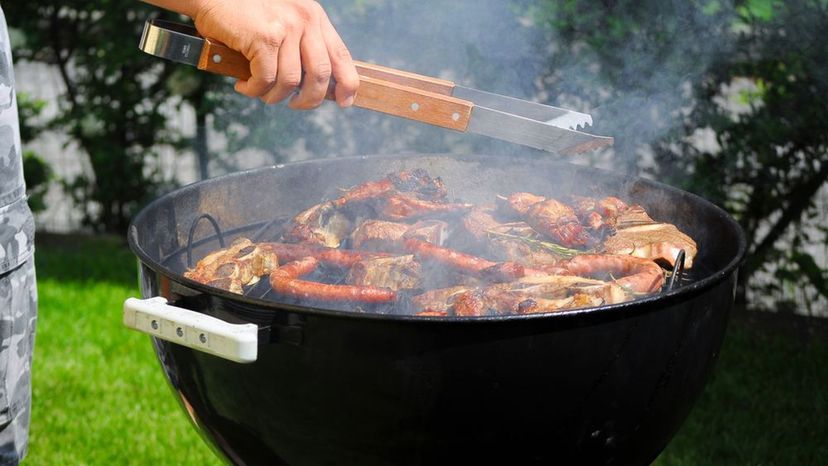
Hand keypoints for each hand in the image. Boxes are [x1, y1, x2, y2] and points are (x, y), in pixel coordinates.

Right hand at [151, 0, 358, 108]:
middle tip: (294, 105)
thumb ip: (302, 46)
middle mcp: (305, 20)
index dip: (347, 83)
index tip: (344, 101)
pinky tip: (244, 85)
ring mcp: (285, 28)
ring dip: (273, 96)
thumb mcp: (284, 22)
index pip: (341, 55)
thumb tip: (315, 86)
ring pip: (290, 82)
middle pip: (321, 75)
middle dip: (309, 99)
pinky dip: (254, 89)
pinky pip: (265, 79)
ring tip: (260, 92)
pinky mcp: (264, 38)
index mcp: (314, 17)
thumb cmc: (245, 13)